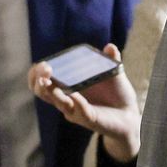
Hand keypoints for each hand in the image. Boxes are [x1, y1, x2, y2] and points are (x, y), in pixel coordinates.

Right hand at [28, 44, 141, 162]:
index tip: (42, 64)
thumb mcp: (112, 73)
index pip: (41, 81)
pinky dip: (77, 103)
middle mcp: (67, 100)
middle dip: (40, 81)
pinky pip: (81, 112)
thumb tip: (110, 47)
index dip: (36, 73)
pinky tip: (75, 96)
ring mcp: (77, 111)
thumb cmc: (115, 93)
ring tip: (49, 81)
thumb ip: (109, 60)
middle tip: (45, 69)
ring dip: (53, 92)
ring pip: (60, 103)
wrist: (129, 113)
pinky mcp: (91, 119)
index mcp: (66, 87)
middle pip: (43, 93)